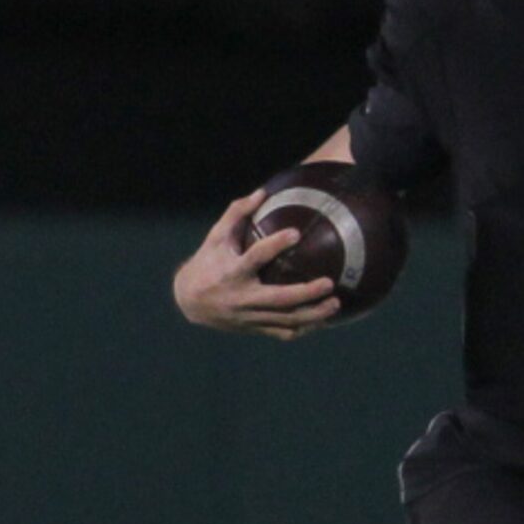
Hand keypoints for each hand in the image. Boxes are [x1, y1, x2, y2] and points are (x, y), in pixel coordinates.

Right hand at [171, 191, 339, 338]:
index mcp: (232, 272)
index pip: (256, 257)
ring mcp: (248, 316)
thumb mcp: (216, 236)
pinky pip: (282, 332)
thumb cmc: (207, 262)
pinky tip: (320, 319)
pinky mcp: (253, 327)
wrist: (189, 301)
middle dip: (306, 293)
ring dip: (313, 314)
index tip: (296, 233)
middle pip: (278, 299)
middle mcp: (241, 297)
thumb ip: (236, 213)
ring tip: (335, 303)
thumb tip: (262, 192)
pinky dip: (303, 327)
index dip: (276, 244)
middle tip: (329, 282)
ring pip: (285, 320)